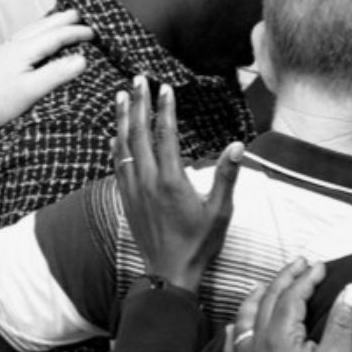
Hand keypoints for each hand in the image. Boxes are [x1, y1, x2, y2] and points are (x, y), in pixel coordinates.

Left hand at [0, 10, 92, 132]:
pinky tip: (35, 39)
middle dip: (61, 20)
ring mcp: (4, 52)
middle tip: (79, 14)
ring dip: (48, 24)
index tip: (93, 32)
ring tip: (59, 20)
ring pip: (30, 30)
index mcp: (23, 51)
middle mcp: (13, 46)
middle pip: (41, 27)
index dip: (75, 32)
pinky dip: (36, 32)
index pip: (54, 36)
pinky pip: (23, 38)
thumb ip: (58, 73)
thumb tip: (83, 59)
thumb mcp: (33, 89)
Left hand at [113, 76, 241, 291]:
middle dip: (139, 104)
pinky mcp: (126, 199)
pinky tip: (114, 135)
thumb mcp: (220, 211)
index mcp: (172, 181)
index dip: (165, 109)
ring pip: (124, 146)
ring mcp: (133, 189)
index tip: (165, 88)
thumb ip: (227, 176)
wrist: (170, 272)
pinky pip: (117, 165)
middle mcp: (147, 181)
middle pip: (140, 134)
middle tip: (138, 79)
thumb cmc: (199, 243)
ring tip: (122, 97)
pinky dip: (115, 146)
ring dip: (123, 119)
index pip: (166, 135)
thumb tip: (237, 145)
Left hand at [224, 259, 351, 351]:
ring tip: (266, 286)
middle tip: (299, 265)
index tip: (321, 266)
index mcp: (280, 339)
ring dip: (256, 299)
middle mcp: (257, 347)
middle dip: (283, 280)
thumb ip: (344, 321)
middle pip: (266, 302)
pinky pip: (231, 350)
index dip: (307, 278)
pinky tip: (235, 328)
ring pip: (244, 321)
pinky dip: (235, 333)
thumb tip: (350, 289)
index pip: (291, 297)